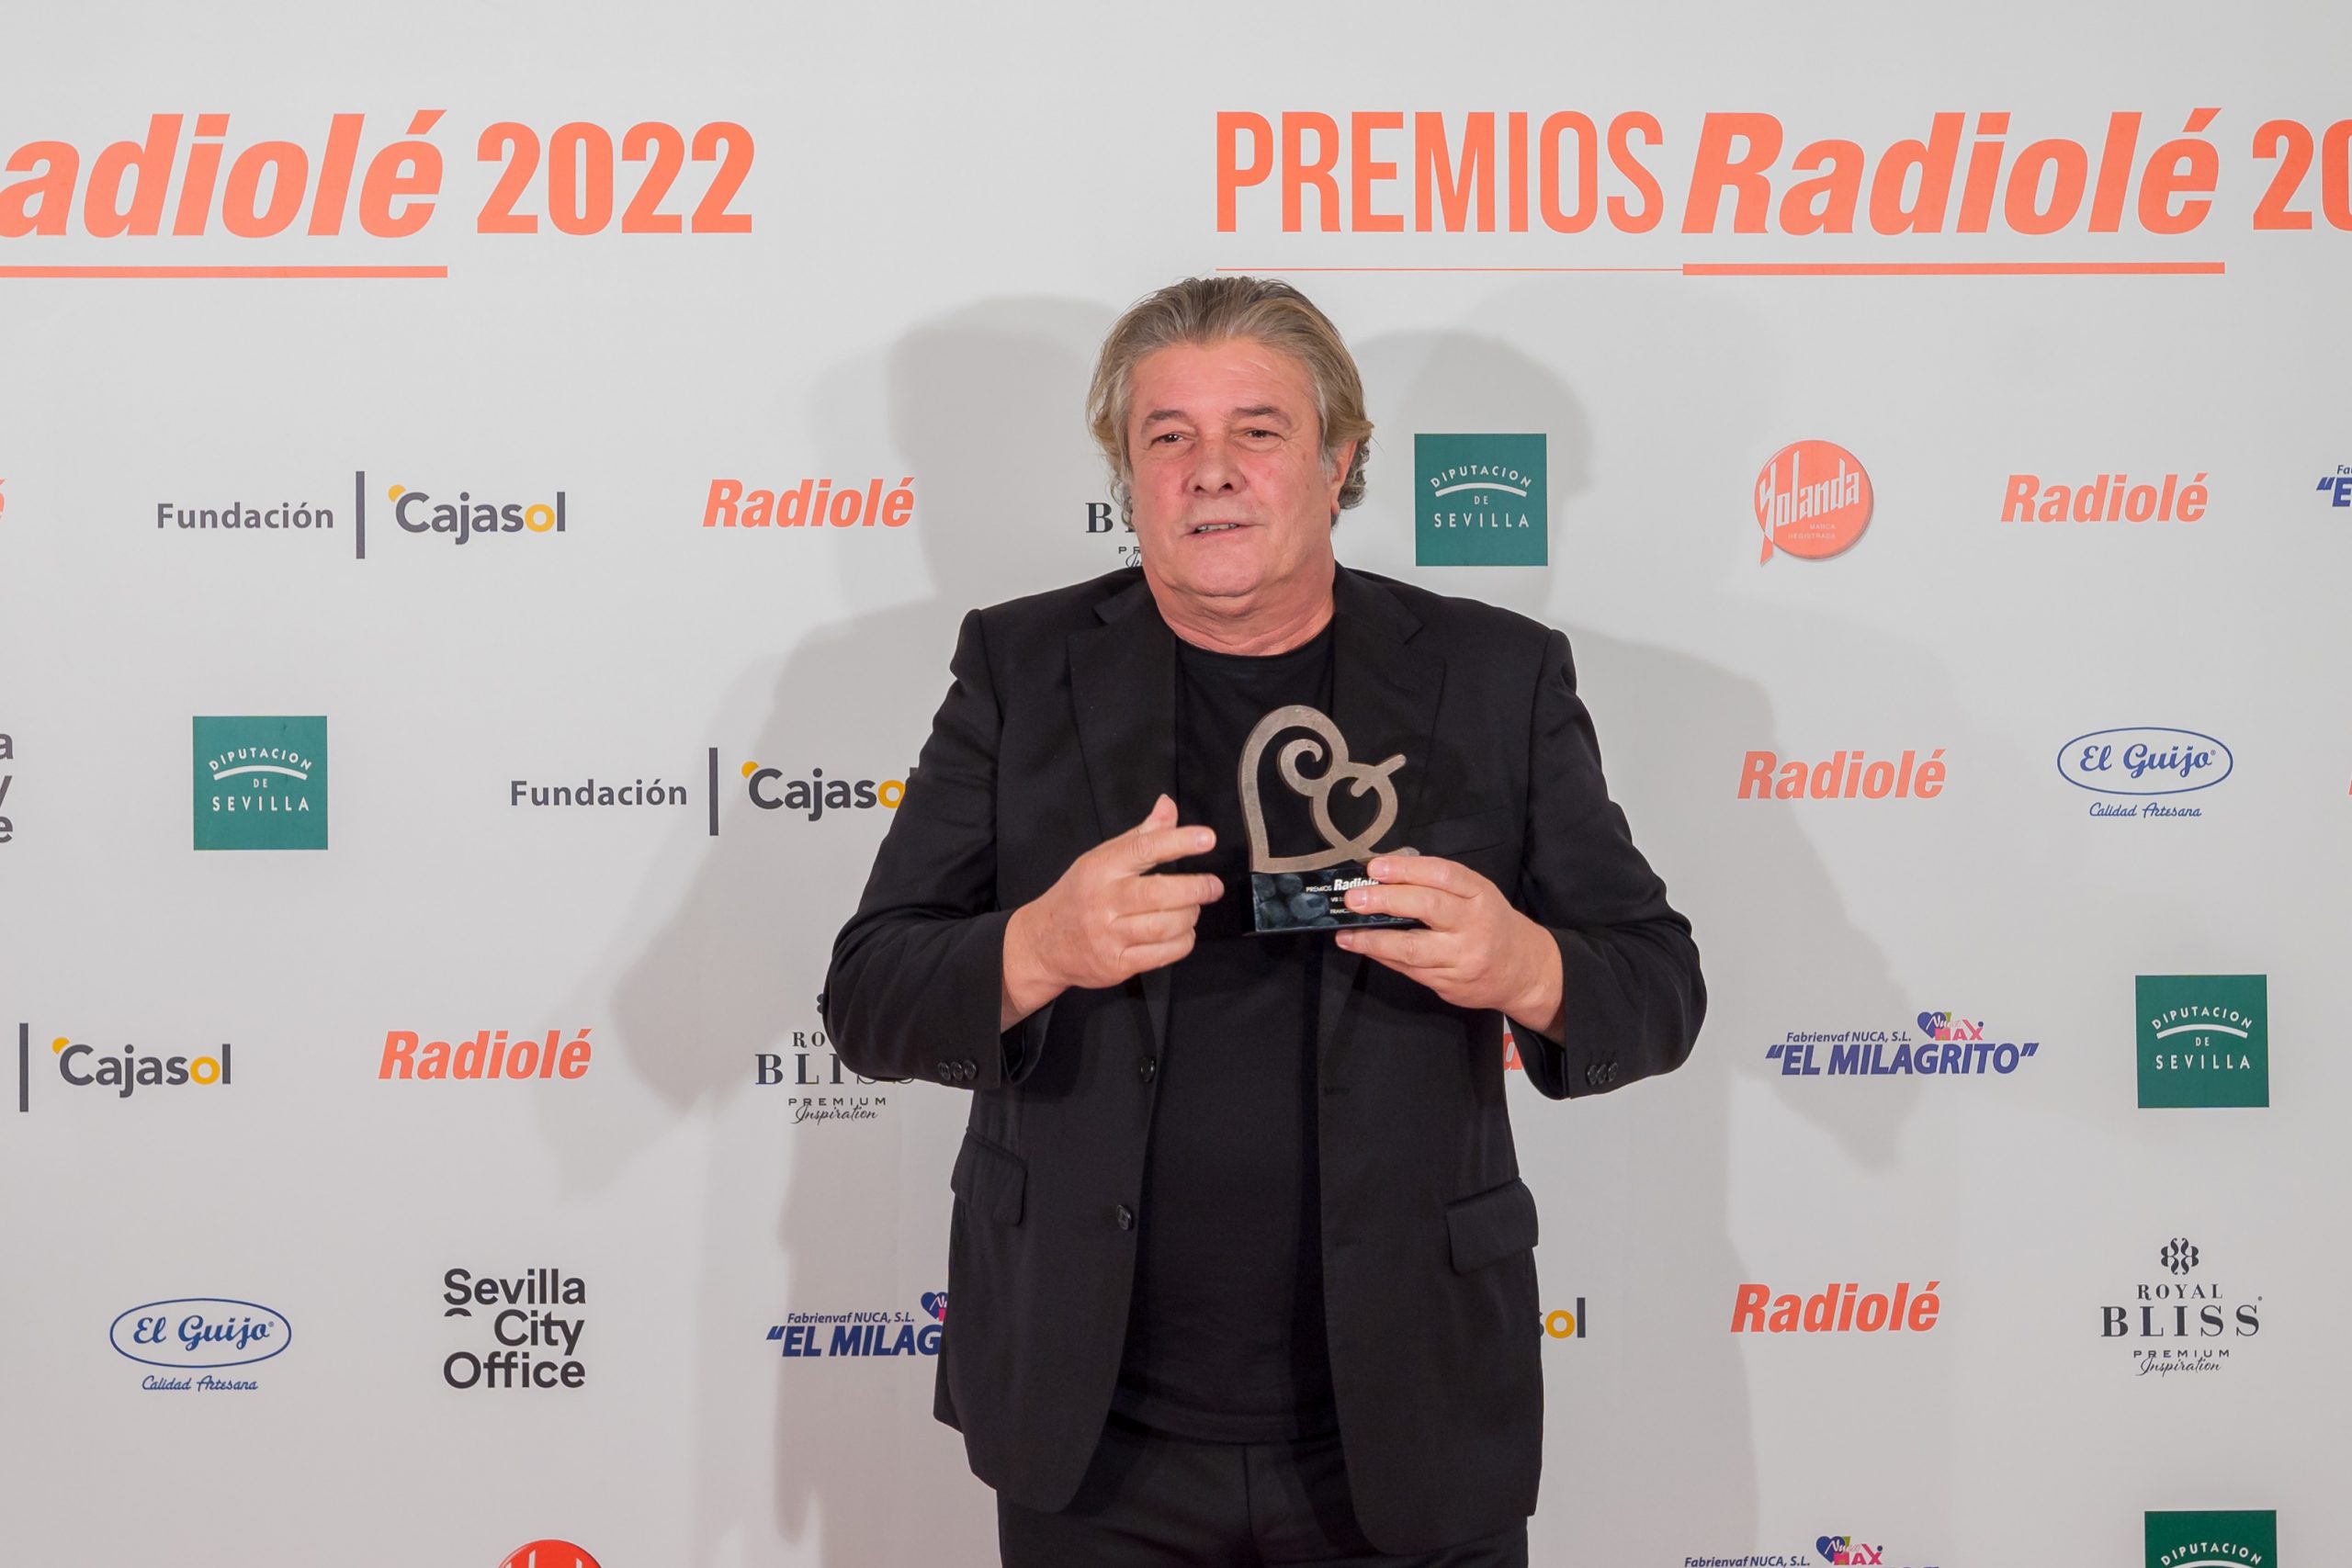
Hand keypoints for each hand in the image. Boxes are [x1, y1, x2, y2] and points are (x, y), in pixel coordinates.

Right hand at [1000, 795, 1220, 1026]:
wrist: (1042, 943)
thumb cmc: (1079, 895)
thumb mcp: (1101, 858)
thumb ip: (1140, 835)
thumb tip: (1168, 805)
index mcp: (1100, 868)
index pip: (1143, 849)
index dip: (1178, 842)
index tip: (1207, 839)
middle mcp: (1103, 901)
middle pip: (1158, 893)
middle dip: (1195, 888)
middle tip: (1213, 886)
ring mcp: (1108, 936)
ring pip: (1164, 925)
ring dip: (1189, 916)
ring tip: (1194, 909)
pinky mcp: (1116, 964)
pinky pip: (1162, 954)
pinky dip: (1183, 942)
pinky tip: (1183, 932)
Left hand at [1333, 855, 1564, 1040]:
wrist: (1524, 971)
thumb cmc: (1491, 923)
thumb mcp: (1477, 895)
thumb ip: (1438, 884)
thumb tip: (1384, 876)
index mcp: (1480, 894)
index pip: (1443, 874)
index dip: (1407, 869)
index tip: (1375, 867)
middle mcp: (1474, 925)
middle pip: (1427, 907)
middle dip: (1385, 900)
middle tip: (1353, 898)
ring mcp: (1463, 957)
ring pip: (1413, 947)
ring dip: (1373, 940)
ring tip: (1346, 933)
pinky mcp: (1451, 983)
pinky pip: (1411, 969)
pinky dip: (1385, 957)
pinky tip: (1365, 948)